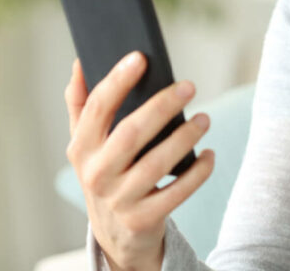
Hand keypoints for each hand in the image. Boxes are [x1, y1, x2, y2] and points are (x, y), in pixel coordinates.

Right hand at [65, 53, 214, 270]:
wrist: (115, 233)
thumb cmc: (105, 172)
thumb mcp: (86, 144)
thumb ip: (81, 104)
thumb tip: (80, 63)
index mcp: (81, 148)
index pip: (97, 108)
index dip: (117, 81)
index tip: (140, 57)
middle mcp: (96, 174)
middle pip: (130, 133)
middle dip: (161, 106)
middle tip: (188, 86)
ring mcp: (119, 199)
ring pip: (156, 164)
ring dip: (184, 138)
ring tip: (204, 118)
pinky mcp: (143, 219)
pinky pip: (176, 193)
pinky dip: (197, 173)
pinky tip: (209, 155)